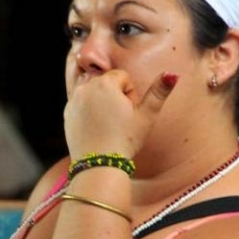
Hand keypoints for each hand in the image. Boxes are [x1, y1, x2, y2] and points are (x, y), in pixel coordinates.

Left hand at [63, 70, 177, 157]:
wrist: (98, 165)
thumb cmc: (124, 140)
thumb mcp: (147, 116)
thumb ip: (159, 92)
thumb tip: (171, 73)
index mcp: (104, 83)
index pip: (122, 77)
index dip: (130, 94)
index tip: (129, 112)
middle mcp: (85, 87)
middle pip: (106, 82)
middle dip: (115, 96)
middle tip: (119, 119)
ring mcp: (73, 101)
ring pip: (93, 91)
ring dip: (101, 101)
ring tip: (108, 123)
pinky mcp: (67, 114)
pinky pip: (81, 104)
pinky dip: (88, 111)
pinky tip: (96, 128)